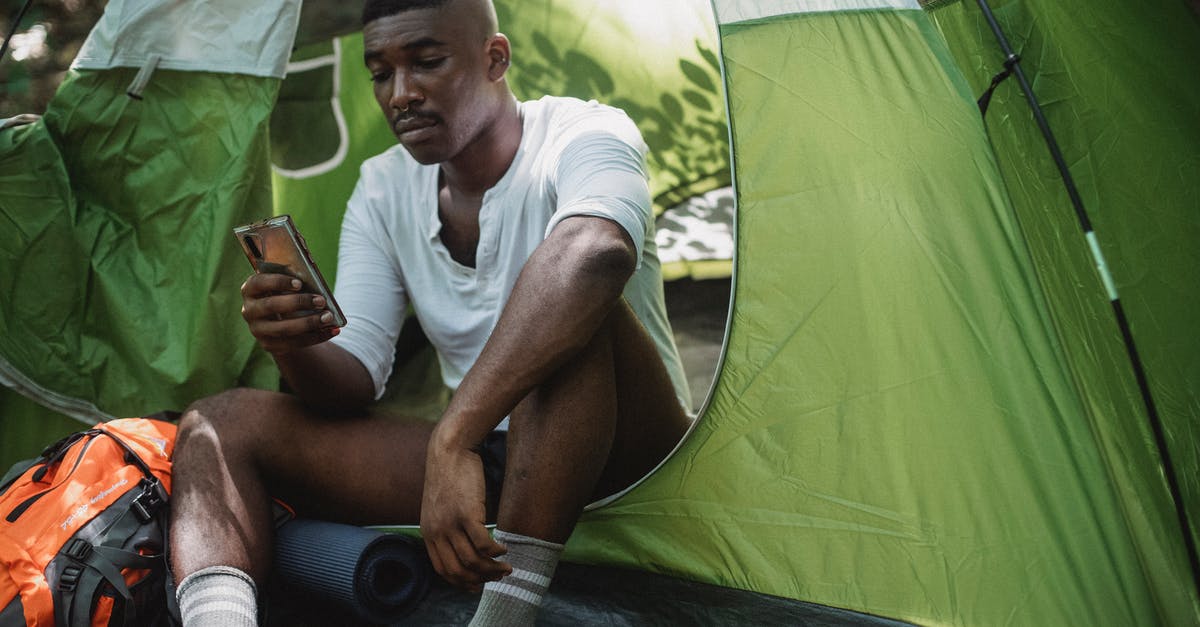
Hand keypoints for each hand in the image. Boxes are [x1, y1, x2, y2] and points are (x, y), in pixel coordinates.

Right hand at [240, 273, 338, 353]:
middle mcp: (249, 310)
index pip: (259, 283)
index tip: (300, 283)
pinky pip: (294, 343)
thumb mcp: (286, 286)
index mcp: (250, 290)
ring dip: (309, 323)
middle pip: (271, 306)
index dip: (278, 282)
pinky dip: (316, 336)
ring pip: (283, 328)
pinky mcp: (269, 345)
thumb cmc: (286, 295)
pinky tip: (332, 330)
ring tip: (328, 317)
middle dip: (298, 302)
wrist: (280, 320)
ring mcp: (257, 330)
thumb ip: (295, 283)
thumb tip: (317, 286)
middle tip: (321, 300)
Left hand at [420, 436, 510, 590]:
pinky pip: (484, 544)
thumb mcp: (439, 506)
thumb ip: (446, 526)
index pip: (443, 570)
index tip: (478, 584)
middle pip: (459, 571)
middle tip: (497, 577)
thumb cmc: (450, 475)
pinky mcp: (467, 514)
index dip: (462, 582)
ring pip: (473, 561)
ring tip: (506, 567)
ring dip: (492, 569)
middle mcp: (437, 532)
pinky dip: (496, 552)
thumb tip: (464, 544)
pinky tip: (505, 549)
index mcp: (428, 532)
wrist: (450, 449)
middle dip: (480, 580)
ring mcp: (451, 524)